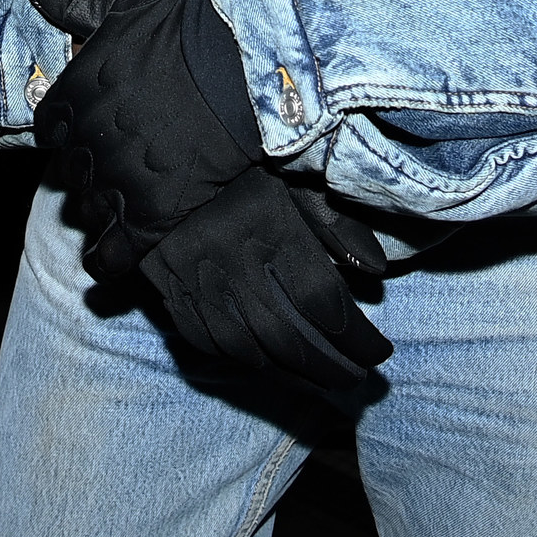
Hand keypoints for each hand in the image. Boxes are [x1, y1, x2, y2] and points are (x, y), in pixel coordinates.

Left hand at [24, 0, 263, 280]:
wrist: (249, 65)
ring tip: (121, 205)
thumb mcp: (127, 2)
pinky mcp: (156, 212)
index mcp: (77, 89)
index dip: (66, 130)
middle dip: (86, 168)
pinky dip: (108, 261)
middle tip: (114, 164)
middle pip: (68, 170)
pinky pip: (117, 251)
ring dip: (99, 210)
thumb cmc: (191, 26)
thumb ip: (74, 1)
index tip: (85, 130)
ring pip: (89, 210)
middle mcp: (89, 137)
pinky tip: (108, 263)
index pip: (49, 126)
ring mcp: (120, 177)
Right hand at [140, 167, 393, 393]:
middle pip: (290, 338)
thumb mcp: (291, 175)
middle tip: (359, 380)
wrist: (155, 152)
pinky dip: (244, 361)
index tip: (381, 350)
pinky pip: (208, 343)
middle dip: (331, 368)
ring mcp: (197, 283)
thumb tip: (375, 269)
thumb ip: (333, 220)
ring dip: (292, 376)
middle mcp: (233, 264)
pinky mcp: (169, 291)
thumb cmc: (235, 162)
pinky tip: (269, 365)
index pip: (322, 302)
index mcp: (268, 230)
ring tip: (323, 384)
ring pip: (250, 350)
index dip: (356, 337)